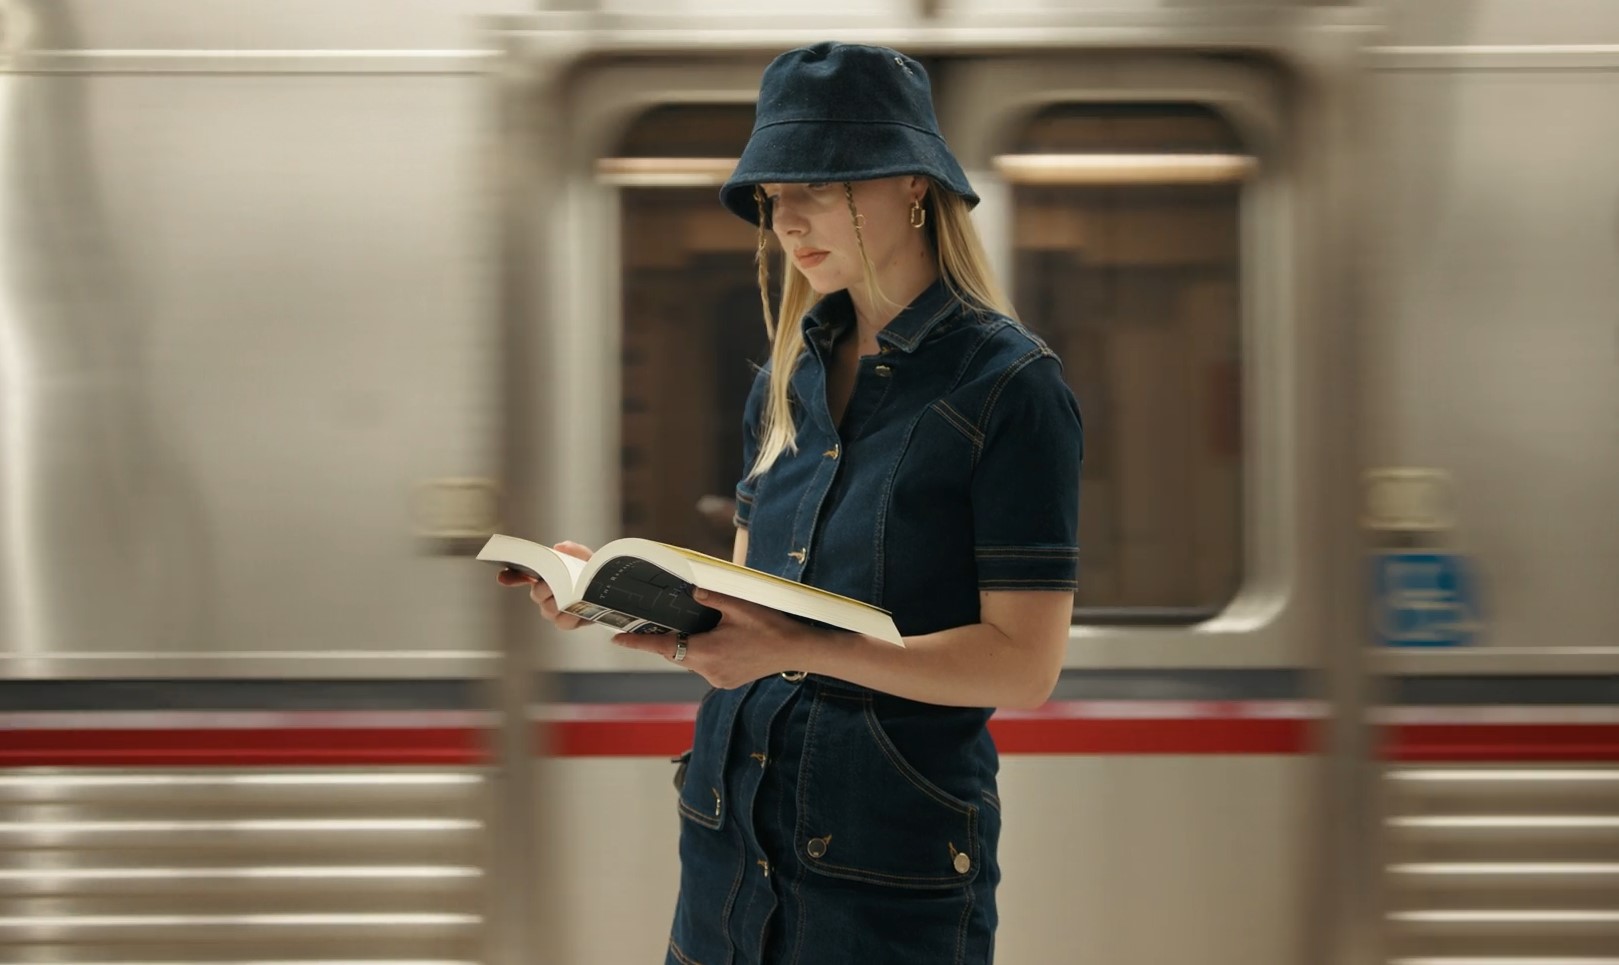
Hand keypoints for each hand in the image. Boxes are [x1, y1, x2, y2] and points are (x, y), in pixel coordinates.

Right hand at [495, 541, 594, 630]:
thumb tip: (560, 547)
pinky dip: (568, 616)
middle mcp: (547, 594)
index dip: (511, 576)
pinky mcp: (569, 621)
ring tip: (567, 597)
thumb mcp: (586, 557)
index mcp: (546, 576)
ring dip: (556, 603)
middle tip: (552, 582)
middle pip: (536, 594)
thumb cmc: (594, 573)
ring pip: (547, 609)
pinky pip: (562, 622)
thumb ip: (574, 550)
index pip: (522, 576)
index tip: (502, 576)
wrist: (612, 590)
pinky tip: (574, 611)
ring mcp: (556, 609)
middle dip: (543, 588)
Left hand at [611, 588, 825, 688]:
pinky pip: (706, 666)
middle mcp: (708, 670)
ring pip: (691, 660)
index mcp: (707, 652)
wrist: (798, 650)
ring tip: (702, 628)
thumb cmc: (770, 626)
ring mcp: (719, 679)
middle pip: (676, 653)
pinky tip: (718, 640)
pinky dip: (704, 653)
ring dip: (690, 645)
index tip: (617, 638)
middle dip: (669, 638)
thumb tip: (692, 589)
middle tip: (658, 622)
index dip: (638, 642)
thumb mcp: (740, 606)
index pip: (664, 647)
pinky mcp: (728, 681)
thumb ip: (712, 597)